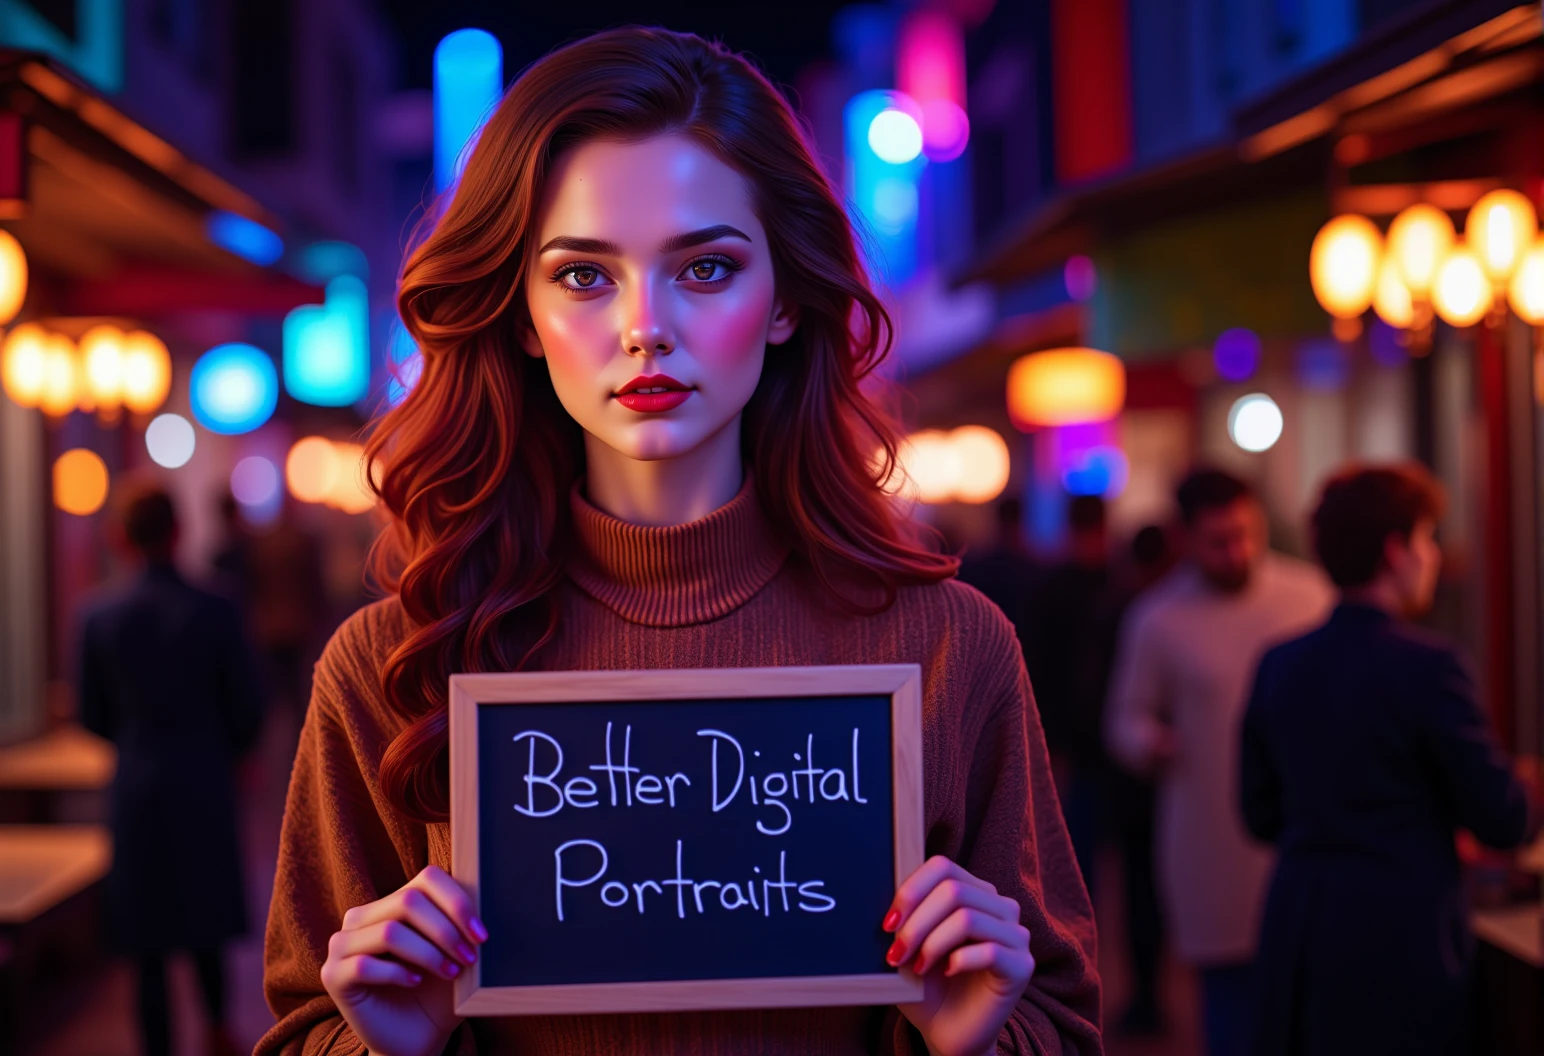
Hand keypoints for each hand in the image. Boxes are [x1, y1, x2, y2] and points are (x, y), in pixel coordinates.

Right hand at [320, 865, 485, 1055]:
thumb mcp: (456, 955)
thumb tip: (491, 900)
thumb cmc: (438, 993)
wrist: (415, 1038)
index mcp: (393, 902)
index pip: (427, 878)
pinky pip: (365, 965)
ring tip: (450, 972)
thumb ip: (464, 926)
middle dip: (446, 930)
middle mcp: (363, 917)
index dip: (457, 902)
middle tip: (469, 957)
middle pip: (409, 901)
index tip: (481, 934)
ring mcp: (343, 944)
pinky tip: (416, 982)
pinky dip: (397, 973)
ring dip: (428, 953)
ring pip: (389, 932)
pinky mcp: (333, 975)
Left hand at [885, 856, 1033, 1055]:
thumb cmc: (928, 986)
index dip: (911, 890)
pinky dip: (958, 960)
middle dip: (917, 922)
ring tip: (916, 966)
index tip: (888, 923)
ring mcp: (1016, 935)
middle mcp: (1000, 907)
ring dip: (932, 943)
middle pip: (954, 891)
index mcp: (974, 892)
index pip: (943, 867)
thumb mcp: (910, 946)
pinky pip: (989, 951)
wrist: (948, 1031)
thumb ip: (906, 918)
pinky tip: (946, 972)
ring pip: (968, 918)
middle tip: (895, 952)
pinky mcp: (1023, 965)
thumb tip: (889, 901)